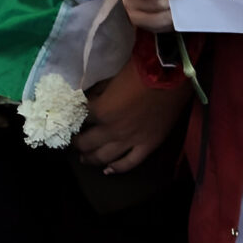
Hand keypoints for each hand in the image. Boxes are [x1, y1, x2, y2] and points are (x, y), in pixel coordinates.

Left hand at [73, 57, 186, 172]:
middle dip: (77, 144)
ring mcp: (130, 141)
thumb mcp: (111, 79)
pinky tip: (108, 170)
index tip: (73, 121)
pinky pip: (129, 163)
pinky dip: (116, 169)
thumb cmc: (140, 72)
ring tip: (85, 159)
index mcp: (100, 111)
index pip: (80, 120)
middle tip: (75, 143)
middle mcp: (111, 130)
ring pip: (104, 158)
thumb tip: (90, 101)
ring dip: (91, 159)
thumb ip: (98, 93)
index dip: (75, 120)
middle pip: (87, 143)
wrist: (169, 77)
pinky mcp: (147, 146)